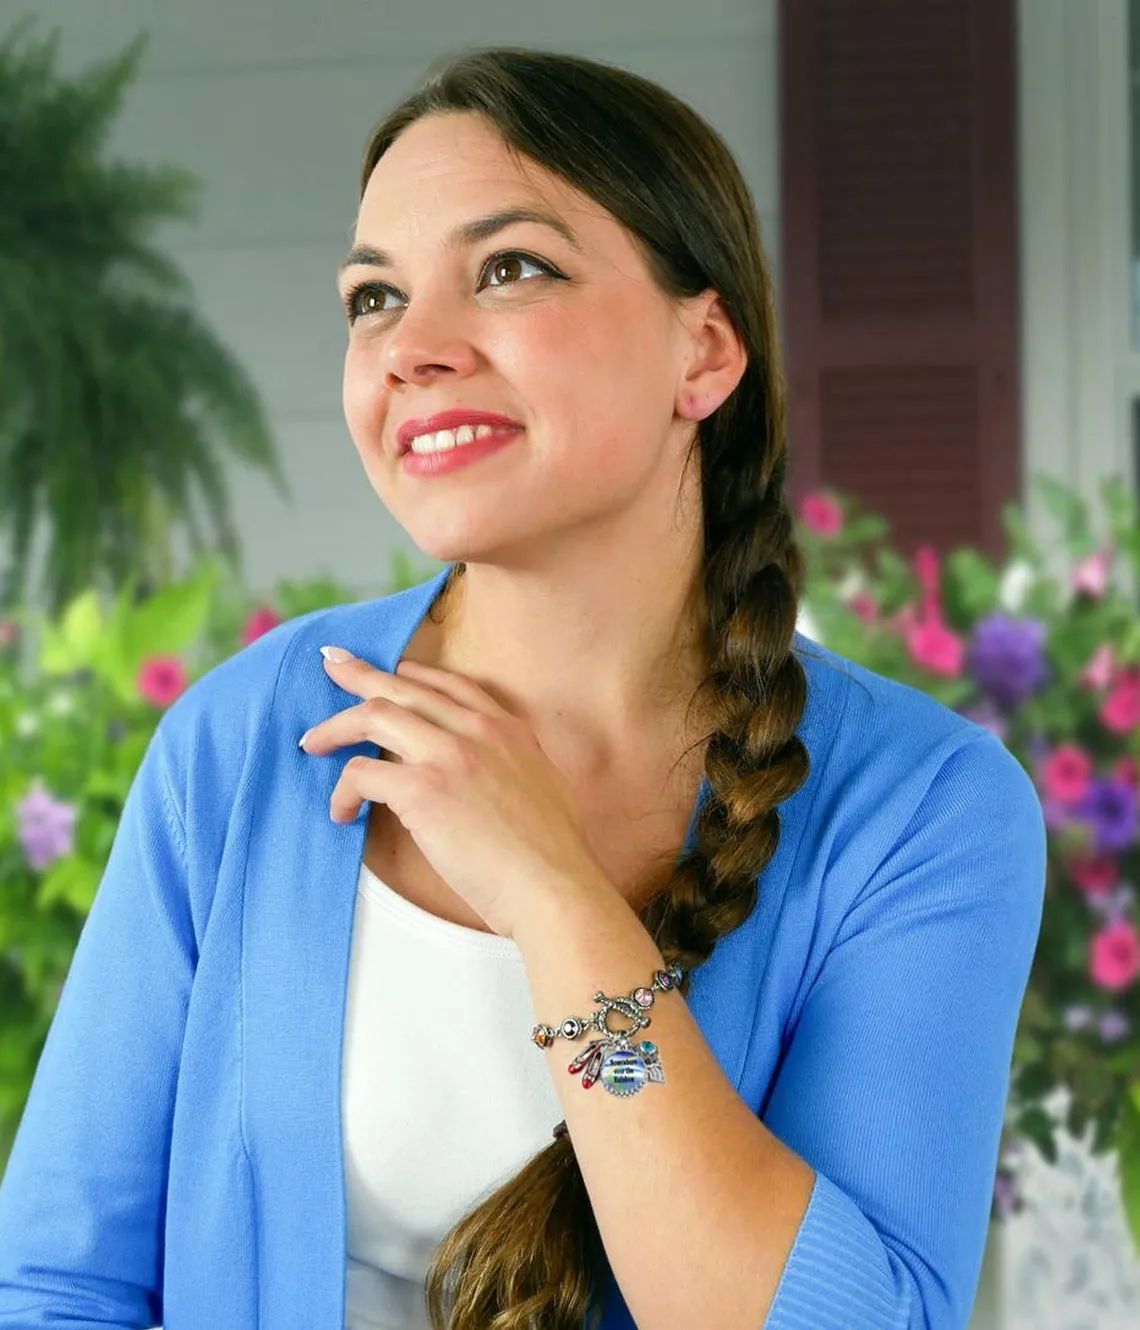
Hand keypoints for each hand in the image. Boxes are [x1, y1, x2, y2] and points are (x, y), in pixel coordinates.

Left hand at [299, 649, 613, 939]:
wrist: (554, 887)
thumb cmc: (553, 856)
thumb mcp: (545, 786)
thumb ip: (514, 767)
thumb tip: (493, 776)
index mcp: (508, 729)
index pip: (450, 685)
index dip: (415, 674)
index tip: (390, 671)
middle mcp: (477, 731)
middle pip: (404, 689)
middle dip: (361, 674)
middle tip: (332, 665)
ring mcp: (448, 755)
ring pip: (374, 716)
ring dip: (336, 728)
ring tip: (313, 743)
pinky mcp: (422, 789)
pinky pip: (361, 773)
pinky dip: (342, 791)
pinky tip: (342, 813)